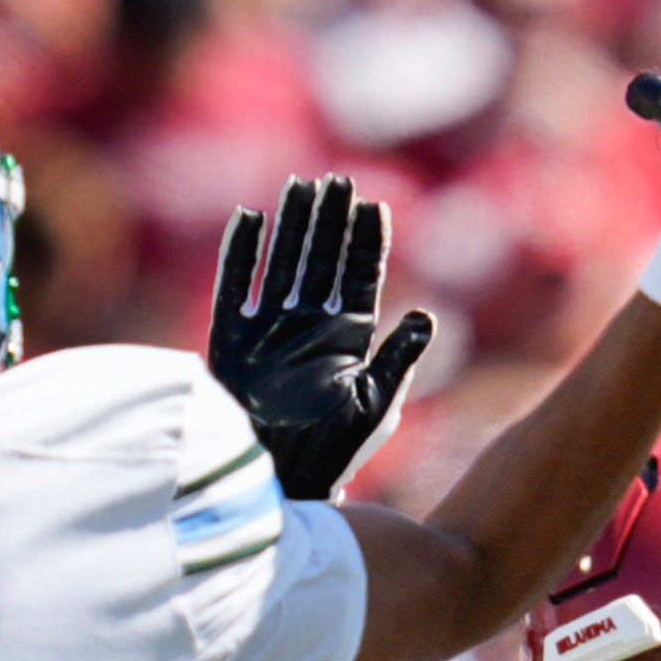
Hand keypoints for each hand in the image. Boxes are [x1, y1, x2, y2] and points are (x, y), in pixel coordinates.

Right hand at [207, 175, 436, 500]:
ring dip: (291, 226)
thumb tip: (426, 316)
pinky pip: (235, 287)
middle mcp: (310, 327)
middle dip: (330, 219)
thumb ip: (399, 359)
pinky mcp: (233, 341)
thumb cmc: (335, 451)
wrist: (282, 480)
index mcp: (349, 337)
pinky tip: (250, 219)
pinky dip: (241, 254)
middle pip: (322, 259)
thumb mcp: (377, 404)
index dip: (367, 240)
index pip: (360, 275)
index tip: (373, 204)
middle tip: (337, 180)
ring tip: (299, 186)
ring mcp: (271, 331)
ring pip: (282, 263)